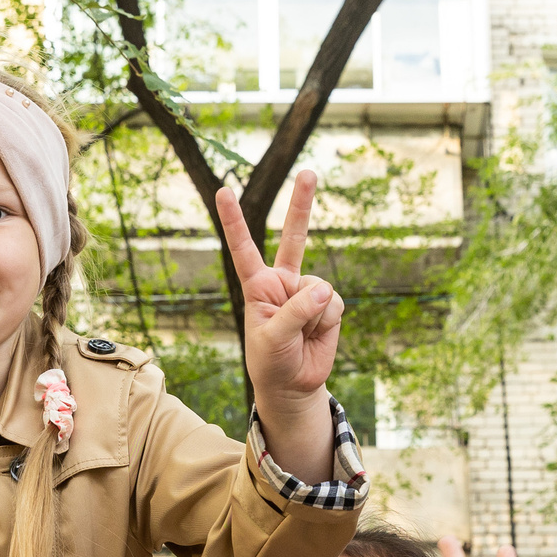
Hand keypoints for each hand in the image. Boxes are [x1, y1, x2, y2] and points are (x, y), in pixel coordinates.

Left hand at [221, 172, 341, 403]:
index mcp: (258, 285)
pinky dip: (327, 320)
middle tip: (308, 172)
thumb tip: (325, 289)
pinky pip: (333, 303)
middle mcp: (283, 281)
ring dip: (312, 315)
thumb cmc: (271, 360)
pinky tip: (316, 333)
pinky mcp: (329, 304)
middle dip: (302, 204)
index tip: (223, 191)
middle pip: (294, 237)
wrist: (293, 384)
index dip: (234, 220)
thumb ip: (296, 311)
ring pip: (318, 288)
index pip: (243, 248)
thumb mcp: (272, 338)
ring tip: (301, 335)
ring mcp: (307, 291)